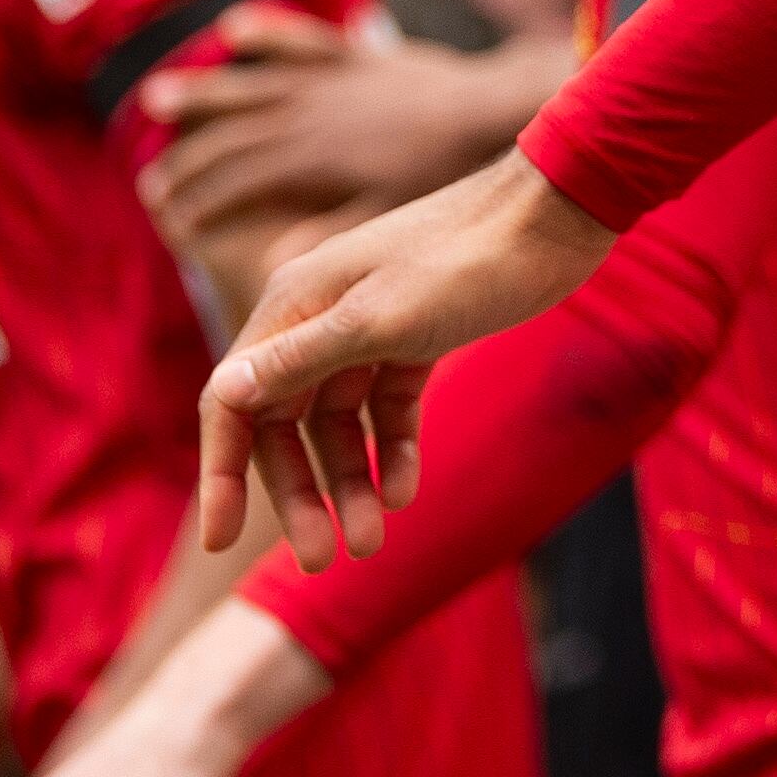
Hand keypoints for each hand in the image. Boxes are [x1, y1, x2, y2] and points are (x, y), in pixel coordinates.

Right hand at [139, 21, 546, 252]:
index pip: (237, 181)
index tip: (171, 219)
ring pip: (251, 84)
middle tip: (151, 183)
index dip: (200, 202)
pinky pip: (303, 40)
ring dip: (203, 93)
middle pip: (230, 135)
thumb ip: (330, 232)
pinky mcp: (359, 56)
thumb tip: (273, 263)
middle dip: (187, 159)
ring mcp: (331, 80)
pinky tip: (235, 29)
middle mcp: (308, 113)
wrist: (490, 107)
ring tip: (154, 99)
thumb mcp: (388, 211)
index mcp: (310, 157)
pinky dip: (268, 34)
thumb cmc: (444, 170)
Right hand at [197, 153, 618, 565]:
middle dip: (300, 492)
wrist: (557, 216)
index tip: (218, 542)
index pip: (232, 402)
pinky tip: (407, 491)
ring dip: (352, 481)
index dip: (222, 472)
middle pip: (287, 423)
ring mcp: (370, 329)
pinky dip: (395, 448)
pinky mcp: (418, 337)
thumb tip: (221, 393)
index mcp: (293, 306)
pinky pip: (390, 406)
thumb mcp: (382, 320)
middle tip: (318, 560)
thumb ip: (302, 360)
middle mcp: (319, 317)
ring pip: (341, 422)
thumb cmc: (469, 260)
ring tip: (372, 543)